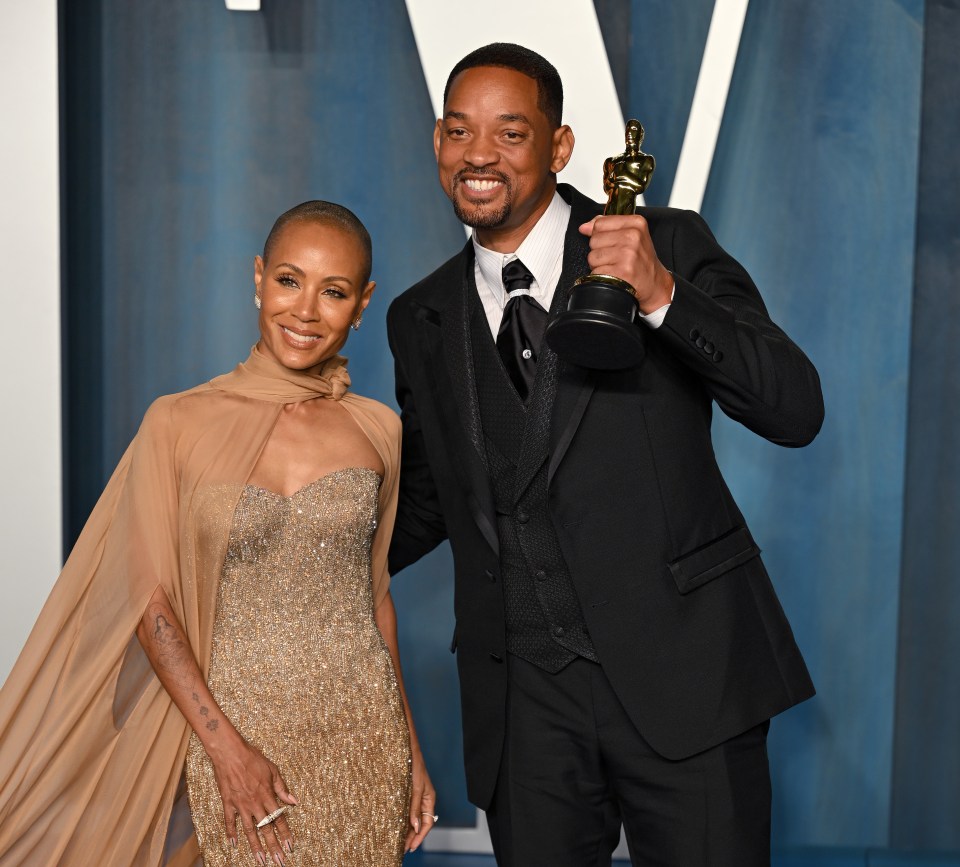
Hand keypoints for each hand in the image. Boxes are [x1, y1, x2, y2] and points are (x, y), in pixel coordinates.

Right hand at [208, 734, 298, 865]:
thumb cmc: (253, 758)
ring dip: (255, 846)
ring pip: (249, 830)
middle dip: (274, 846)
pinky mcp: (228, 803)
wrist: (230, 753)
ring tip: (261, 860)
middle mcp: (255, 803)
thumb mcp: (273, 769)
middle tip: (279, 861)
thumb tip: (294, 801)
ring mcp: (241, 805)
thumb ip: (282, 787)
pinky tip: (233, 845)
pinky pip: (229, 822)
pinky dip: (231, 834)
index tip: (290, 846)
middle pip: (266, 829)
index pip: (279, 818)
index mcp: (267, 795)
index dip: (285, 833)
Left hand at [404, 745, 436, 852]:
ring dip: (406, 830)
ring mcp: (414, 797)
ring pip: (412, 818)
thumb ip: (415, 807)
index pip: (428, 823)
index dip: (420, 836)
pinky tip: (396, 827)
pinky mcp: (406, 794)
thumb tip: (416, 826)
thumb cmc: (413, 765)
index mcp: (429, 798)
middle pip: (420, 823)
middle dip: (412, 837)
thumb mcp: (415, 788)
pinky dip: (402, 821)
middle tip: (402, 850)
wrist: (405, 749)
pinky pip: (406, 811)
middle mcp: (423, 799)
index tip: (411, 848)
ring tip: (398, 843)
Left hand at [579, 215, 673, 313]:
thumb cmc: (641, 260)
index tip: (613, 243)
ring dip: (599, 265)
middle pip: (594, 240)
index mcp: (636, 224)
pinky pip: (595, 272)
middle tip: (616, 258)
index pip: (599, 224)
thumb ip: (607, 226)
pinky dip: (601, 277)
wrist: (654, 284)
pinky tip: (614, 276)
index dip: (600, 235)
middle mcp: (633, 237)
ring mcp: (628, 255)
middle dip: (600, 251)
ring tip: (615, 267)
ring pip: (592, 257)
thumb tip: (584, 227)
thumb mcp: (631, 236)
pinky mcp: (621, 272)